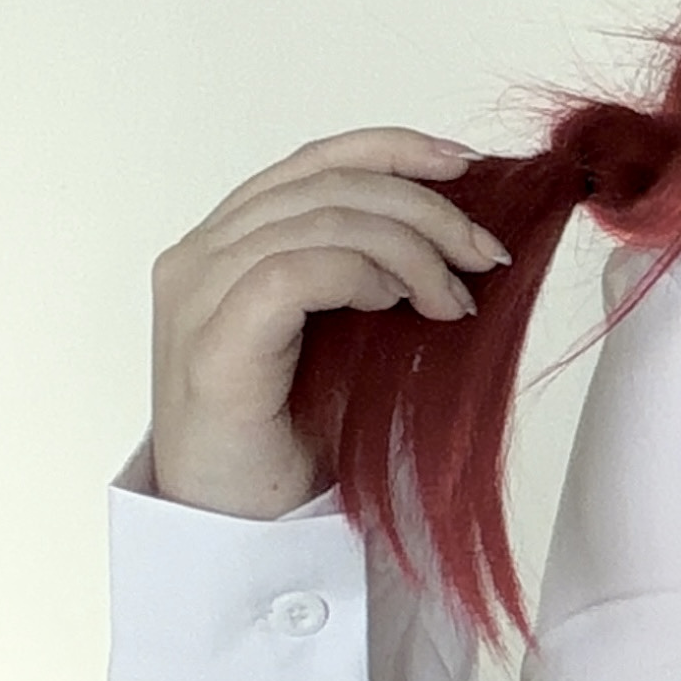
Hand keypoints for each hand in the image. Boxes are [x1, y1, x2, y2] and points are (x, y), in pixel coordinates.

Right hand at [149, 128, 509, 518]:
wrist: (238, 530)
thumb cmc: (294, 439)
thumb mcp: (345, 334)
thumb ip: (368, 273)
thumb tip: (458, 233)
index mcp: (226, 244)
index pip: (313, 161)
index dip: (393, 150)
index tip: (467, 167)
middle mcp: (200, 257)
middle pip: (326, 182)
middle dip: (424, 209)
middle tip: (484, 255)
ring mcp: (197, 296)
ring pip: (320, 219)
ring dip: (409, 250)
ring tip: (452, 301)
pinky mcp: (212, 345)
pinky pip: (295, 273)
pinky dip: (362, 276)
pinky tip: (398, 307)